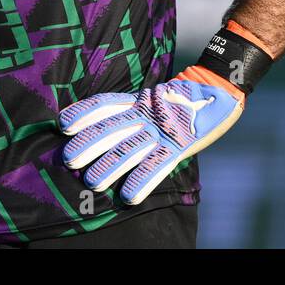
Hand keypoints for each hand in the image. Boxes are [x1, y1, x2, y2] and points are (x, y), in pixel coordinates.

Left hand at [59, 67, 243, 204]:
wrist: (221, 89)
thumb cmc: (184, 99)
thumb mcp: (155, 100)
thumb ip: (135, 111)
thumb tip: (105, 126)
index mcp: (139, 102)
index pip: (106, 105)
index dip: (84, 113)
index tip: (64, 123)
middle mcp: (147, 114)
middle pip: (112, 128)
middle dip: (89, 144)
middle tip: (69, 159)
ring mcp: (163, 130)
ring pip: (130, 150)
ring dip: (109, 167)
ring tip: (92, 182)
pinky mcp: (179, 146)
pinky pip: (157, 166)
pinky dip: (142, 181)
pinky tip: (127, 196)